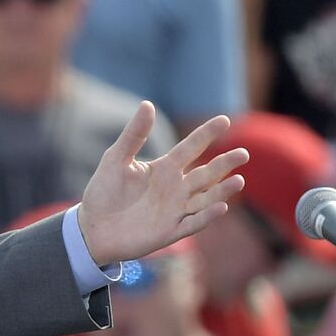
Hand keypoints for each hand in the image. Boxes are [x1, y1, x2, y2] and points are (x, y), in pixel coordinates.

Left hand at [77, 103, 245, 265]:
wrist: (92, 227)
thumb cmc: (104, 191)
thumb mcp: (116, 159)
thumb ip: (133, 134)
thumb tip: (147, 104)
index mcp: (164, 168)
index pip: (191, 147)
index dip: (206, 134)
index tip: (225, 120)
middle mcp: (175, 188)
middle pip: (206, 174)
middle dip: (224, 164)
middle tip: (243, 153)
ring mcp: (175, 210)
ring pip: (206, 199)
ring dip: (222, 191)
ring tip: (239, 180)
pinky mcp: (170, 231)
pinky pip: (193, 223)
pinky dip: (207, 216)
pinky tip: (221, 206)